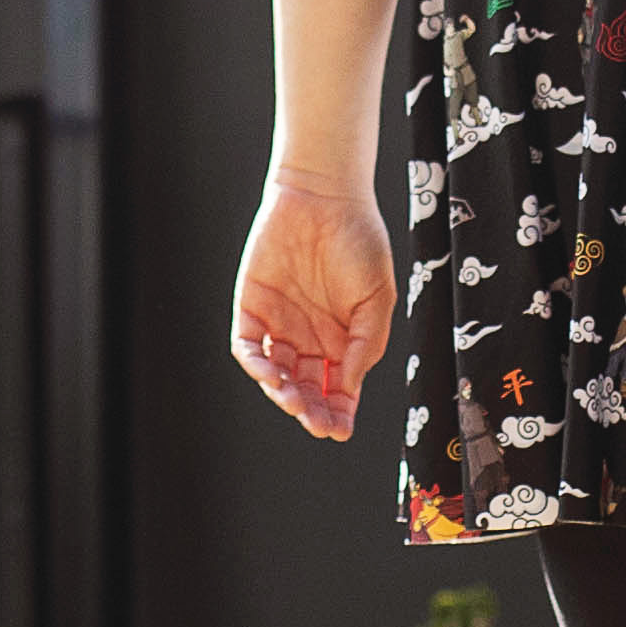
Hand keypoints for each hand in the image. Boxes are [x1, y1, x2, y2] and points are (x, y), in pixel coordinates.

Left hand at [231, 177, 397, 441]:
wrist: (326, 196)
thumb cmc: (360, 242)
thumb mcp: (378, 299)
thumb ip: (366, 344)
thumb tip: (347, 387)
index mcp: (341, 341)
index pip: (336, 390)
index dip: (337, 413)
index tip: (339, 430)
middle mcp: (308, 339)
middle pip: (305, 390)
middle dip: (310, 411)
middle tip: (316, 422)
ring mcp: (279, 324)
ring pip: (275, 375)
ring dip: (282, 393)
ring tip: (292, 400)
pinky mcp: (252, 307)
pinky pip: (247, 345)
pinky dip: (255, 364)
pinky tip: (269, 374)